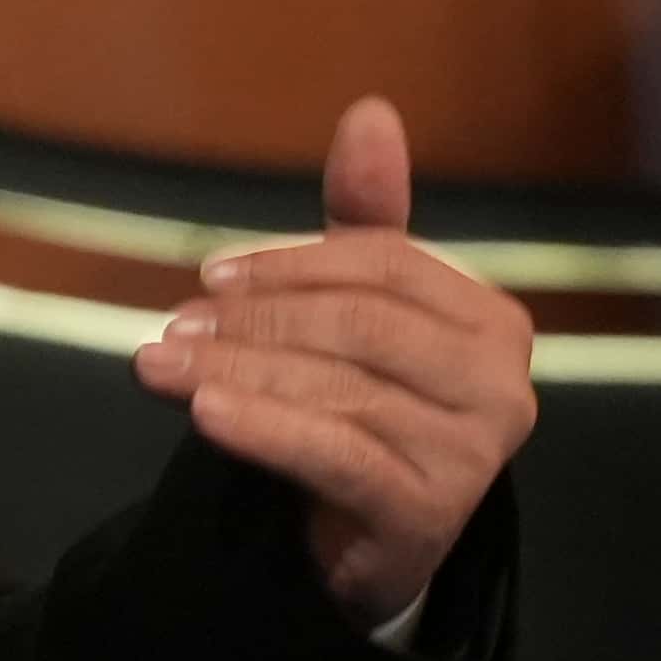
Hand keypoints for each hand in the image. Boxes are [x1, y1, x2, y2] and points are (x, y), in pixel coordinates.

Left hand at [131, 98, 533, 632]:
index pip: (386, 264)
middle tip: (171, 327)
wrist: (370, 549)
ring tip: (159, 366)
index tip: (209, 275)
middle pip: (361, 323)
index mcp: (492, 322)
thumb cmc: (368, 416)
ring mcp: (472, 453)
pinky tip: (205, 412)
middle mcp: (502, 384)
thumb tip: (370, 112)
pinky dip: (264, 427)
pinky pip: (335, 454)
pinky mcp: (429, 512)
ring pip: (339, 387)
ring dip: (235, 369)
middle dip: (255, 319)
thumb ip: (364, 224)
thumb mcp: (363, 315)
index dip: (292, 263)